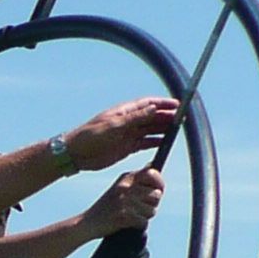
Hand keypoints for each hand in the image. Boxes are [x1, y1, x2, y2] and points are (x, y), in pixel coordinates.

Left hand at [64, 98, 182, 168]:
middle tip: (183, 119)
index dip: (163, 103)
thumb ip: (135, 118)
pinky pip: (145, 142)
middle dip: (167, 116)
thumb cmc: (91, 136)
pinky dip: (156, 142)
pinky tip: (166, 143)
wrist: (76, 154)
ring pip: (151, 129)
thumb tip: (155, 108)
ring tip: (178, 131)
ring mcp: (128, 134)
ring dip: (164, 129)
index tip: (178, 105)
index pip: (148, 104)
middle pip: (152, 116)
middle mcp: (128, 121)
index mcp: (124, 111)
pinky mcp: (127, 147)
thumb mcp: (114, 125)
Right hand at [83, 167, 164, 234]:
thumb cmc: (106, 207)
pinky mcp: (123, 216)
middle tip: (140, 208)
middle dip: (152, 204)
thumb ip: (136, 179)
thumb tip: (152, 165)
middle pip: (156, 195)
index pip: (153, 174)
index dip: (159, 184)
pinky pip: (144, 222)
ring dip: (145, 216)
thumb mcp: (119, 187)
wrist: (87, 223)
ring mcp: (124, 201)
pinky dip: (138, 226)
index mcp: (125, 178)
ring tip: (132, 216)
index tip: (157, 191)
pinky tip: (128, 224)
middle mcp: (125, 187)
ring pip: (152, 210)